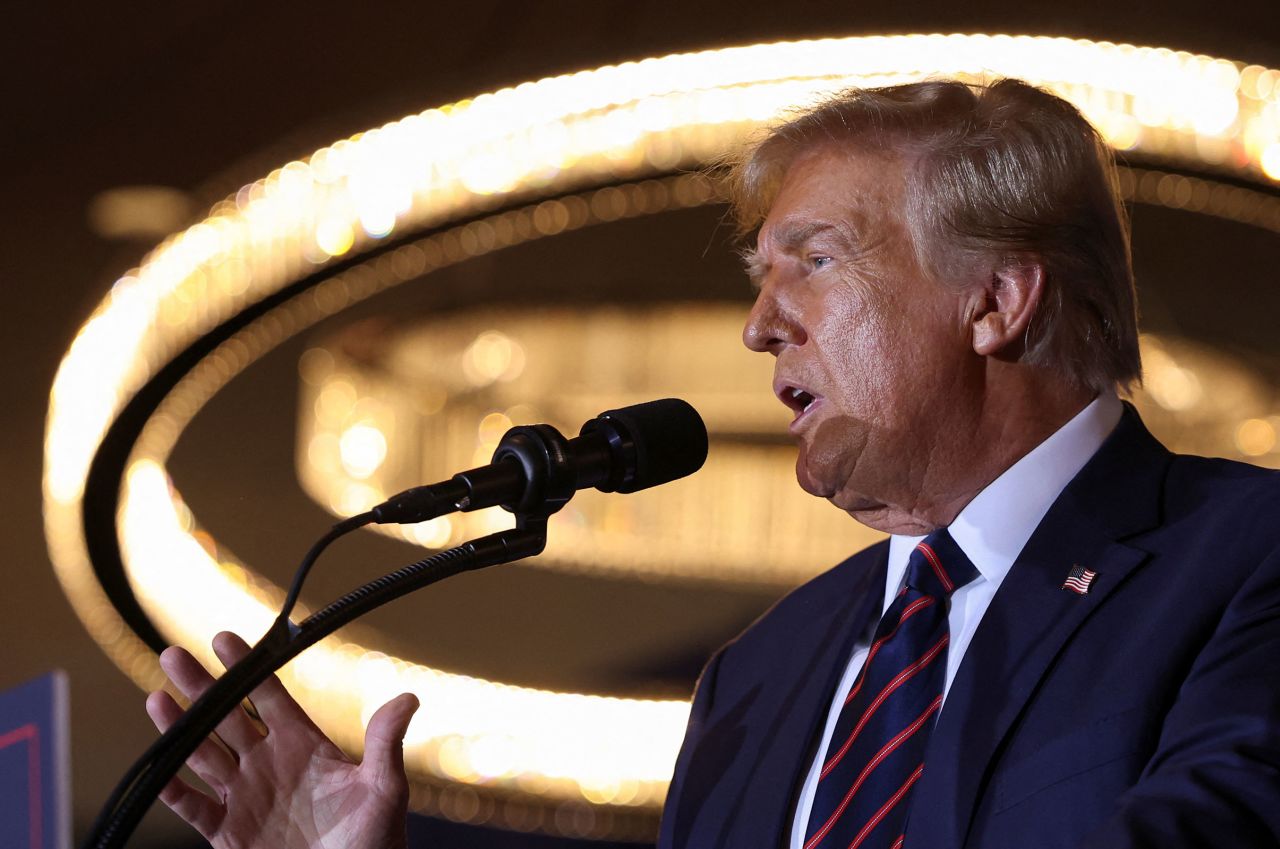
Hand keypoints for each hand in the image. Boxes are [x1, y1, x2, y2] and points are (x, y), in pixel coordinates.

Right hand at [145, 632, 418, 848]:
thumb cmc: (374, 840)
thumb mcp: (384, 788)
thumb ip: (385, 743)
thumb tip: (408, 698)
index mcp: (303, 745)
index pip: (269, 696)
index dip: (247, 667)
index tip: (223, 638)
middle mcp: (269, 763)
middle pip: (228, 716)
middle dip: (202, 687)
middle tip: (173, 653)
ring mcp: (246, 796)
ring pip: (203, 754)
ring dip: (180, 728)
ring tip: (157, 697)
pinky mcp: (228, 832)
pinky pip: (194, 807)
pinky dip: (174, 789)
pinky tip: (158, 768)